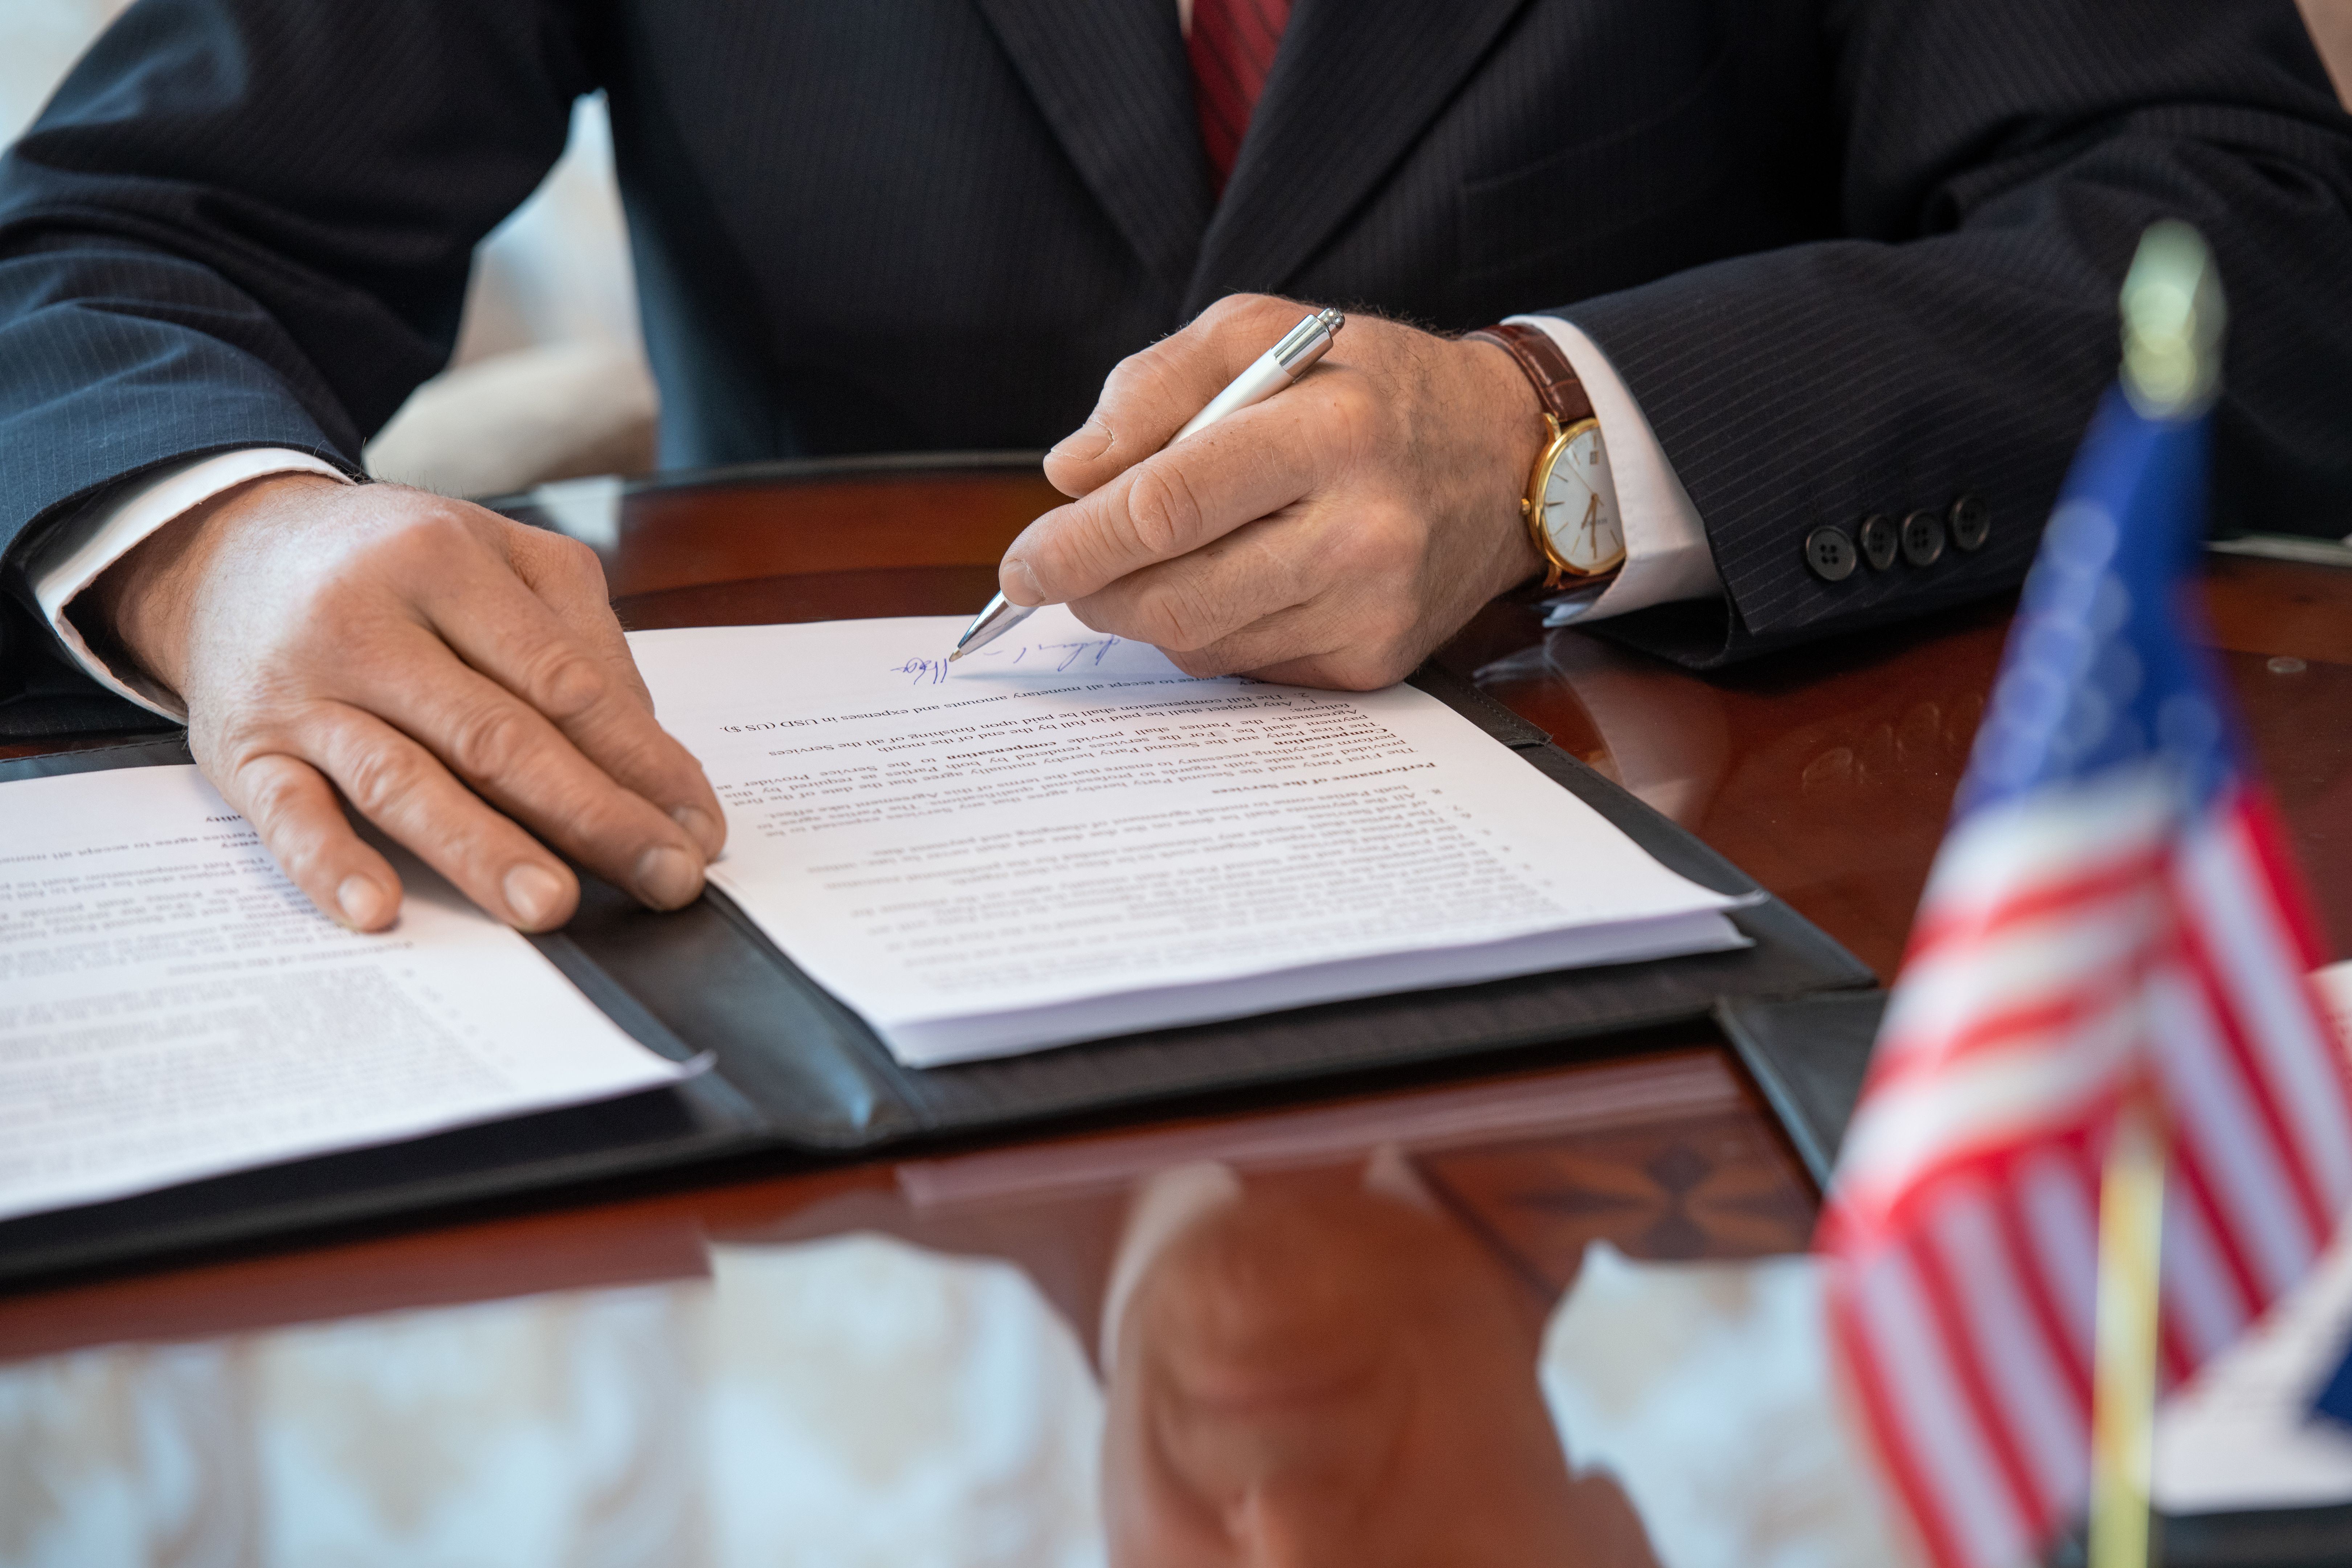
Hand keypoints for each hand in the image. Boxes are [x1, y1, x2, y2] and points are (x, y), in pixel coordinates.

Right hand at [87, 475, 725, 931]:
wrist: (229, 549)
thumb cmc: (391, 563)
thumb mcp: (493, 557)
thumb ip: (577, 641)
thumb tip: (647, 755)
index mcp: (444, 562)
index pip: (564, 680)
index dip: (641, 760)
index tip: (699, 826)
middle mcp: (366, 621)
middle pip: (497, 736)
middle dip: (593, 817)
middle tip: (667, 881)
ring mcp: (300, 691)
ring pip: (401, 778)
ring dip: (480, 849)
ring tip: (551, 905)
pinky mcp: (240, 750)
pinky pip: (287, 815)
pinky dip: (330, 863)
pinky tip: (378, 908)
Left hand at [1006, 294, 1547, 689]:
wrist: (1504, 456)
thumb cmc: (1370, 385)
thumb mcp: (1265, 333)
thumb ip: (1157, 386)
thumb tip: (1070, 472)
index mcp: (1332, 432)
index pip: (1168, 507)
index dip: (1076, 543)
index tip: (1021, 563)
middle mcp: (1363, 532)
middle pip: (1175, 597)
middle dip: (1093, 591)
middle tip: (1058, 570)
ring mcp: (1373, 609)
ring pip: (1201, 641)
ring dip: (1146, 610)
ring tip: (1152, 558)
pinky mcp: (1375, 662)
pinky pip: (1246, 666)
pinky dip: (1209, 630)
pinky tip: (1232, 579)